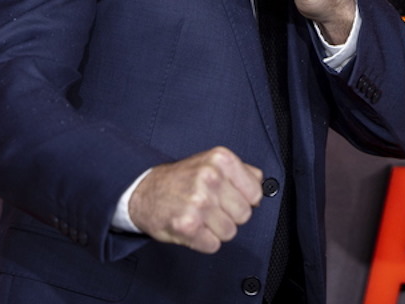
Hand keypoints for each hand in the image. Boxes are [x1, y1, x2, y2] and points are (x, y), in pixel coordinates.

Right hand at [128, 146, 263, 252]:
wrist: (143, 192)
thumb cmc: (180, 179)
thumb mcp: (211, 162)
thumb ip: (241, 171)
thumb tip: (262, 184)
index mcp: (221, 159)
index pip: (256, 193)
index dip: (244, 199)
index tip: (229, 197)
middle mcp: (210, 178)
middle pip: (244, 215)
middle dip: (229, 215)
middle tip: (210, 207)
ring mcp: (199, 202)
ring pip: (230, 232)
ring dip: (215, 229)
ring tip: (199, 216)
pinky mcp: (187, 226)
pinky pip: (213, 245)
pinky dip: (203, 241)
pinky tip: (192, 227)